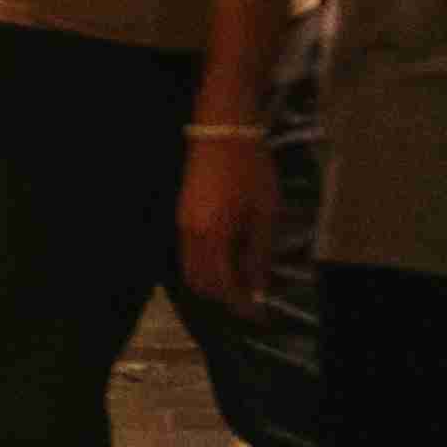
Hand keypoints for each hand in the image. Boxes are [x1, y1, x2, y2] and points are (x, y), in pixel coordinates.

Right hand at [176, 129, 279, 310]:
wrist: (221, 131)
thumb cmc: (250, 169)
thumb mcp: (265, 212)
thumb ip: (260, 253)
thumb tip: (258, 287)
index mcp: (212, 236)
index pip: (222, 285)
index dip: (241, 305)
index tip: (261, 315)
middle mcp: (190, 234)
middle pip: (200, 283)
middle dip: (224, 298)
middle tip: (251, 302)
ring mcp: (182, 224)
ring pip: (190, 270)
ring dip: (214, 283)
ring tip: (241, 282)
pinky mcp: (182, 215)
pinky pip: (188, 254)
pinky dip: (206, 266)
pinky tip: (229, 259)